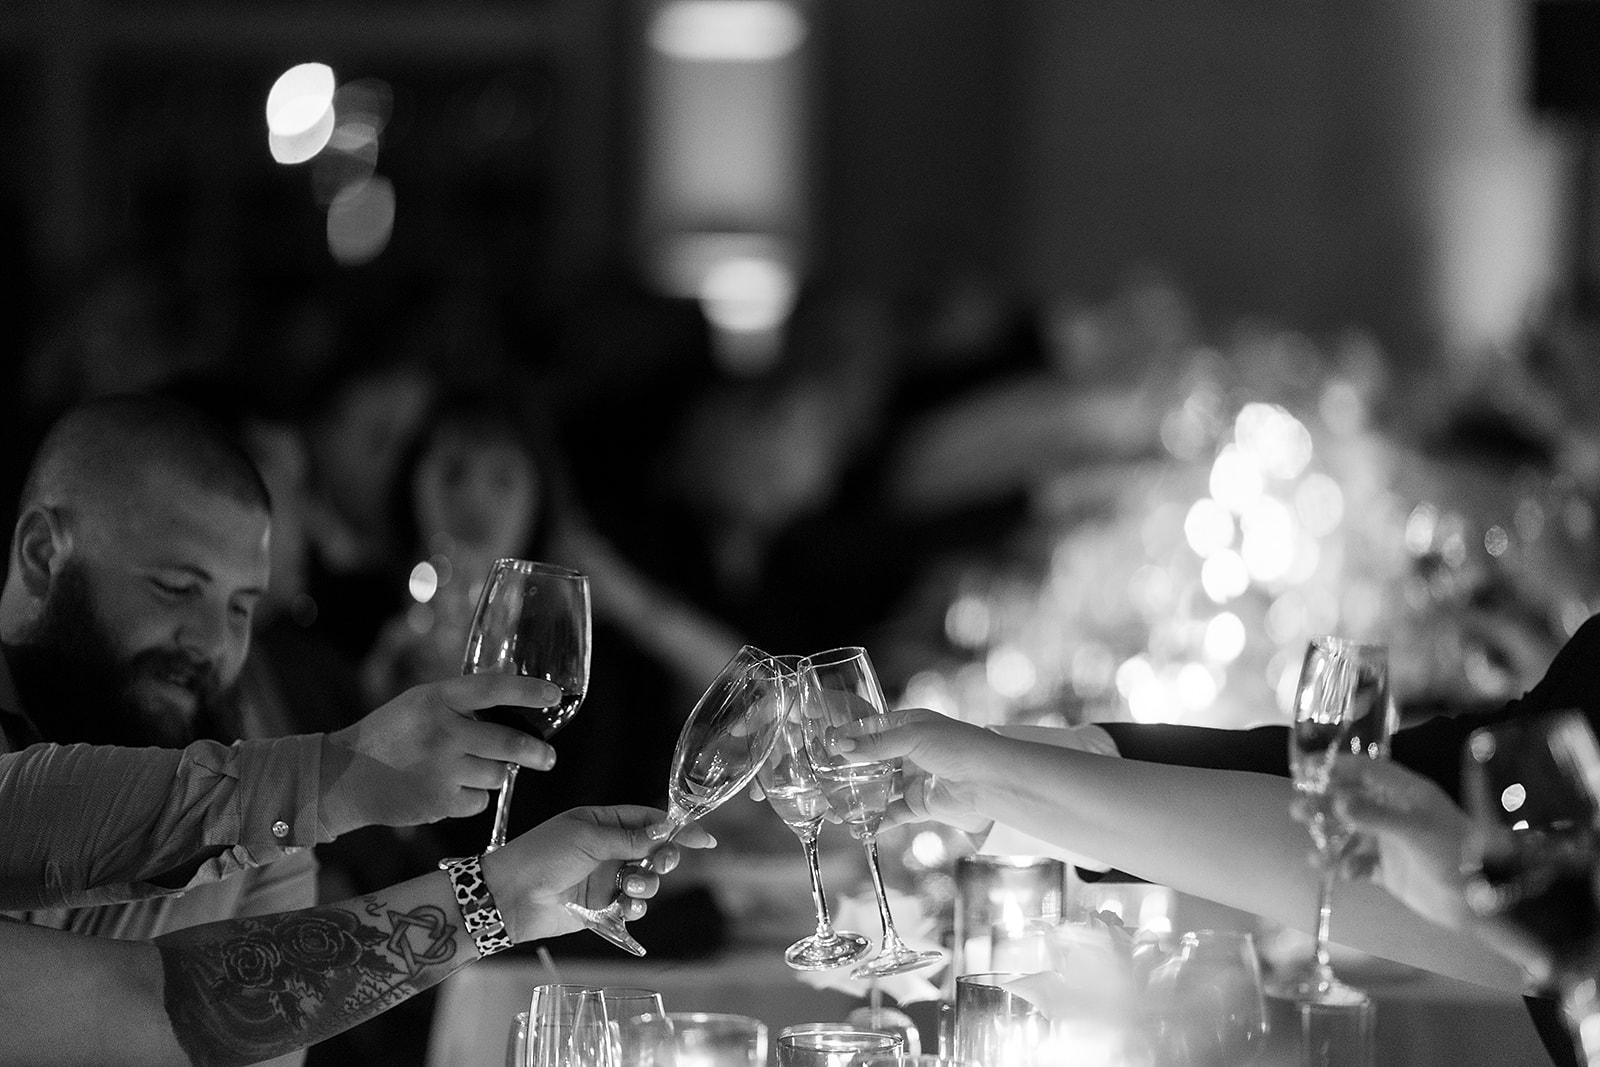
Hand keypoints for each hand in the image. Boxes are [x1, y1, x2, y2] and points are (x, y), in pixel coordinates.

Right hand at [319, 675, 562, 836]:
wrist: (342, 777)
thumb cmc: (388, 735)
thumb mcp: (419, 703)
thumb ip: (460, 703)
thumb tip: (512, 705)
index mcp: (437, 699)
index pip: (494, 688)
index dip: (529, 692)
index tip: (555, 696)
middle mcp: (442, 731)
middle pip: (510, 742)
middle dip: (536, 753)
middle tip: (548, 758)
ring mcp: (442, 769)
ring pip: (498, 775)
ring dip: (493, 775)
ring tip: (466, 770)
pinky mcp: (439, 801)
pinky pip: (479, 801)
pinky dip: (471, 798)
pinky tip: (445, 790)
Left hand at [481, 805, 715, 942]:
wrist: (509, 897)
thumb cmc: (540, 856)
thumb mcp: (586, 838)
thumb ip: (628, 838)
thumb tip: (664, 831)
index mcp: (602, 822)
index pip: (649, 821)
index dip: (677, 828)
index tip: (703, 839)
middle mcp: (608, 849)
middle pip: (653, 852)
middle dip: (663, 859)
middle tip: (661, 864)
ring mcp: (605, 878)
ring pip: (646, 881)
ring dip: (647, 885)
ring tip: (631, 889)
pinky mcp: (601, 907)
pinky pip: (632, 907)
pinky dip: (635, 907)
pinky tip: (626, 907)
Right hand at [826, 707, 1000, 833]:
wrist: (991, 780)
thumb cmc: (958, 746)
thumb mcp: (913, 737)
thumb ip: (876, 745)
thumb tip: (840, 747)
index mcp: (909, 725)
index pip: (870, 729)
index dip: (848, 738)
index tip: (822, 748)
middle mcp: (909, 750)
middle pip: (871, 761)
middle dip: (847, 773)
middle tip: (820, 783)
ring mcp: (914, 778)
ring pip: (879, 789)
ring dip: (857, 799)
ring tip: (832, 810)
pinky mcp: (921, 804)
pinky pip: (893, 813)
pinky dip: (876, 821)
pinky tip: (858, 828)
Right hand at [1292, 758, 1470, 929]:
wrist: (1480, 903)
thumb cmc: (1455, 855)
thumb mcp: (1416, 830)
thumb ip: (1375, 815)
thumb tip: (1337, 801)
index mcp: (1407, 794)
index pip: (1366, 770)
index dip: (1336, 766)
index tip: (1305, 768)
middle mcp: (1396, 813)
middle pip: (1351, 799)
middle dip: (1323, 803)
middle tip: (1297, 808)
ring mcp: (1391, 841)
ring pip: (1349, 833)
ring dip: (1328, 838)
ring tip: (1311, 847)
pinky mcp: (1389, 869)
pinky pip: (1357, 862)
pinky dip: (1345, 866)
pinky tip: (1341, 872)